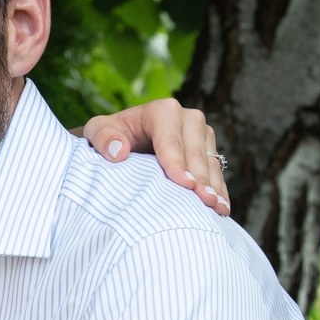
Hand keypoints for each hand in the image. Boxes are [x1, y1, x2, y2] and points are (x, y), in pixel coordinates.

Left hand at [80, 98, 229, 215]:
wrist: (124, 139)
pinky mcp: (209, 150)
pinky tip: (222, 208)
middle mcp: (187, 118)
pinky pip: (217, 171)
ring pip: (210, 162)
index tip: (183, 184)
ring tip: (217, 208)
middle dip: (200, 177)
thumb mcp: (97, 130)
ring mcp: (201, 134)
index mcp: (162, 110)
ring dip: (215, 186)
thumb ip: (102, 137)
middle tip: (205, 201)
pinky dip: (220, 190)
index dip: (177, 162)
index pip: (171, 139)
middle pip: (195, 151)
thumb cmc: (110, 135)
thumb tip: (119, 151)